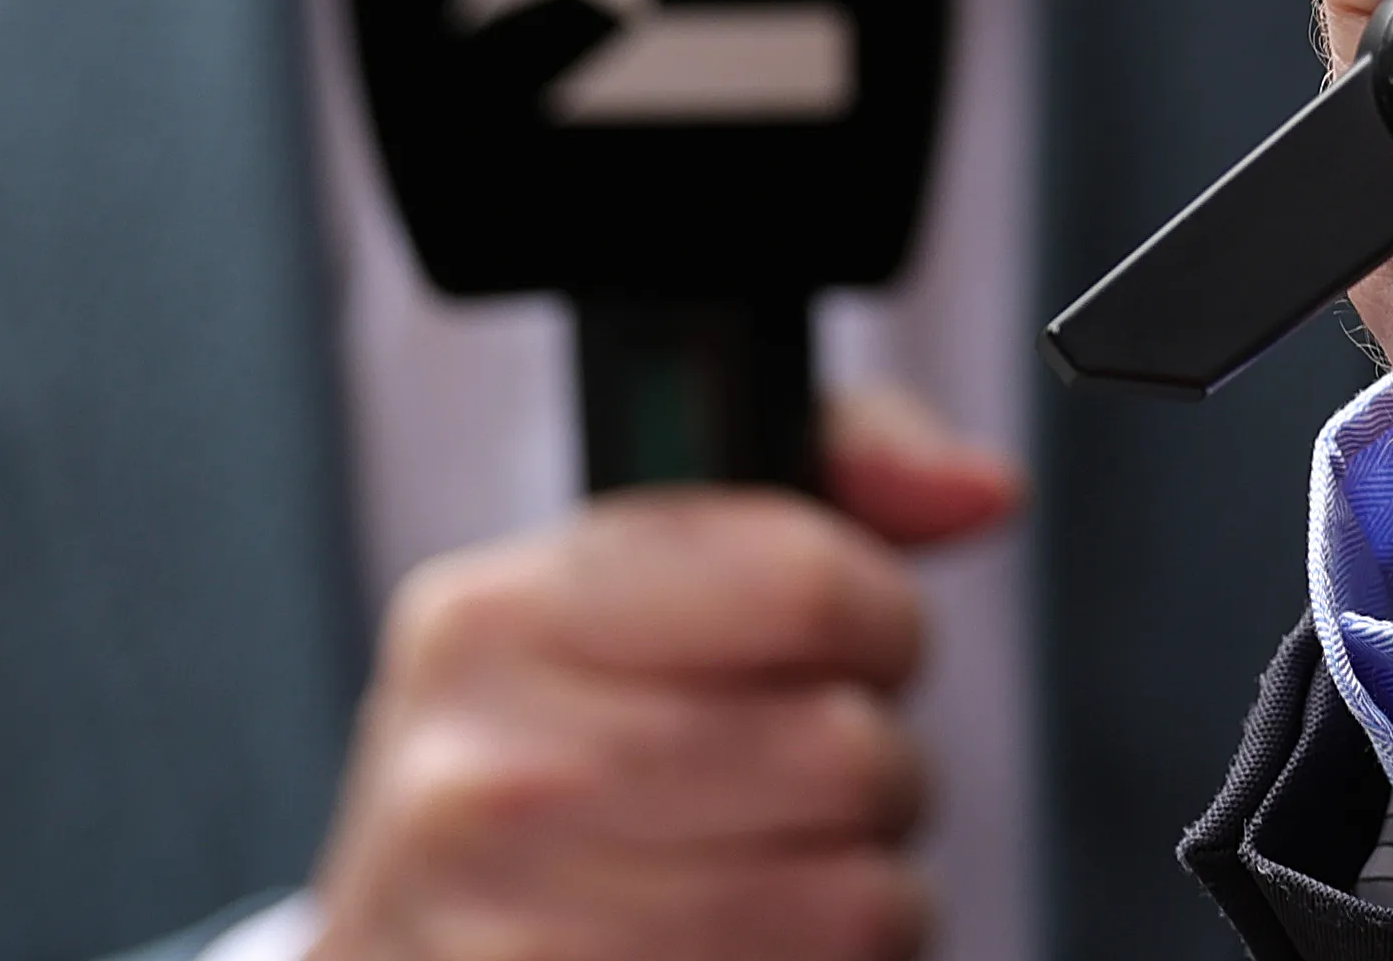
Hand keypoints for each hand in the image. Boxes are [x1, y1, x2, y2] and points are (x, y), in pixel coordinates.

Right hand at [309, 386, 1020, 960]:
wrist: (411, 937)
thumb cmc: (555, 740)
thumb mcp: (635, 576)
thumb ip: (830, 477)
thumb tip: (981, 487)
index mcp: (495, 620)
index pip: (807, 584)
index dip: (879, 616)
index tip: (852, 640)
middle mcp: (487, 781)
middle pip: (848, 753)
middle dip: (872, 764)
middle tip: (797, 775)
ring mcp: (519, 940)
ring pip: (862, 900)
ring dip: (860, 885)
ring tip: (770, 861)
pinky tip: (746, 940)